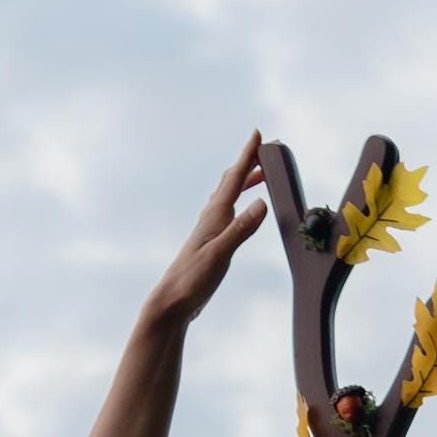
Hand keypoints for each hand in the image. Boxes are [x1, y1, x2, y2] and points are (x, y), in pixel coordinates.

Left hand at [144, 130, 268, 326]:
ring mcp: (210, 230)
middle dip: (248, 164)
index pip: (234, 179)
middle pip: (230, 182)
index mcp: (214, 216)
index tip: (257, 135)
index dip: (247, 157)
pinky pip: (227, 212)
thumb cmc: (192, 280)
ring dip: (243, 181)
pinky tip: (240, 209)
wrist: (172, 302)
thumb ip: (241, 229)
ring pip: (227, 195)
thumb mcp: (220, 254)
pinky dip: (238, 201)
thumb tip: (262, 203)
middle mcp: (211, 218)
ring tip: (258, 174)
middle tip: (265, 150)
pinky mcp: (211, 242)